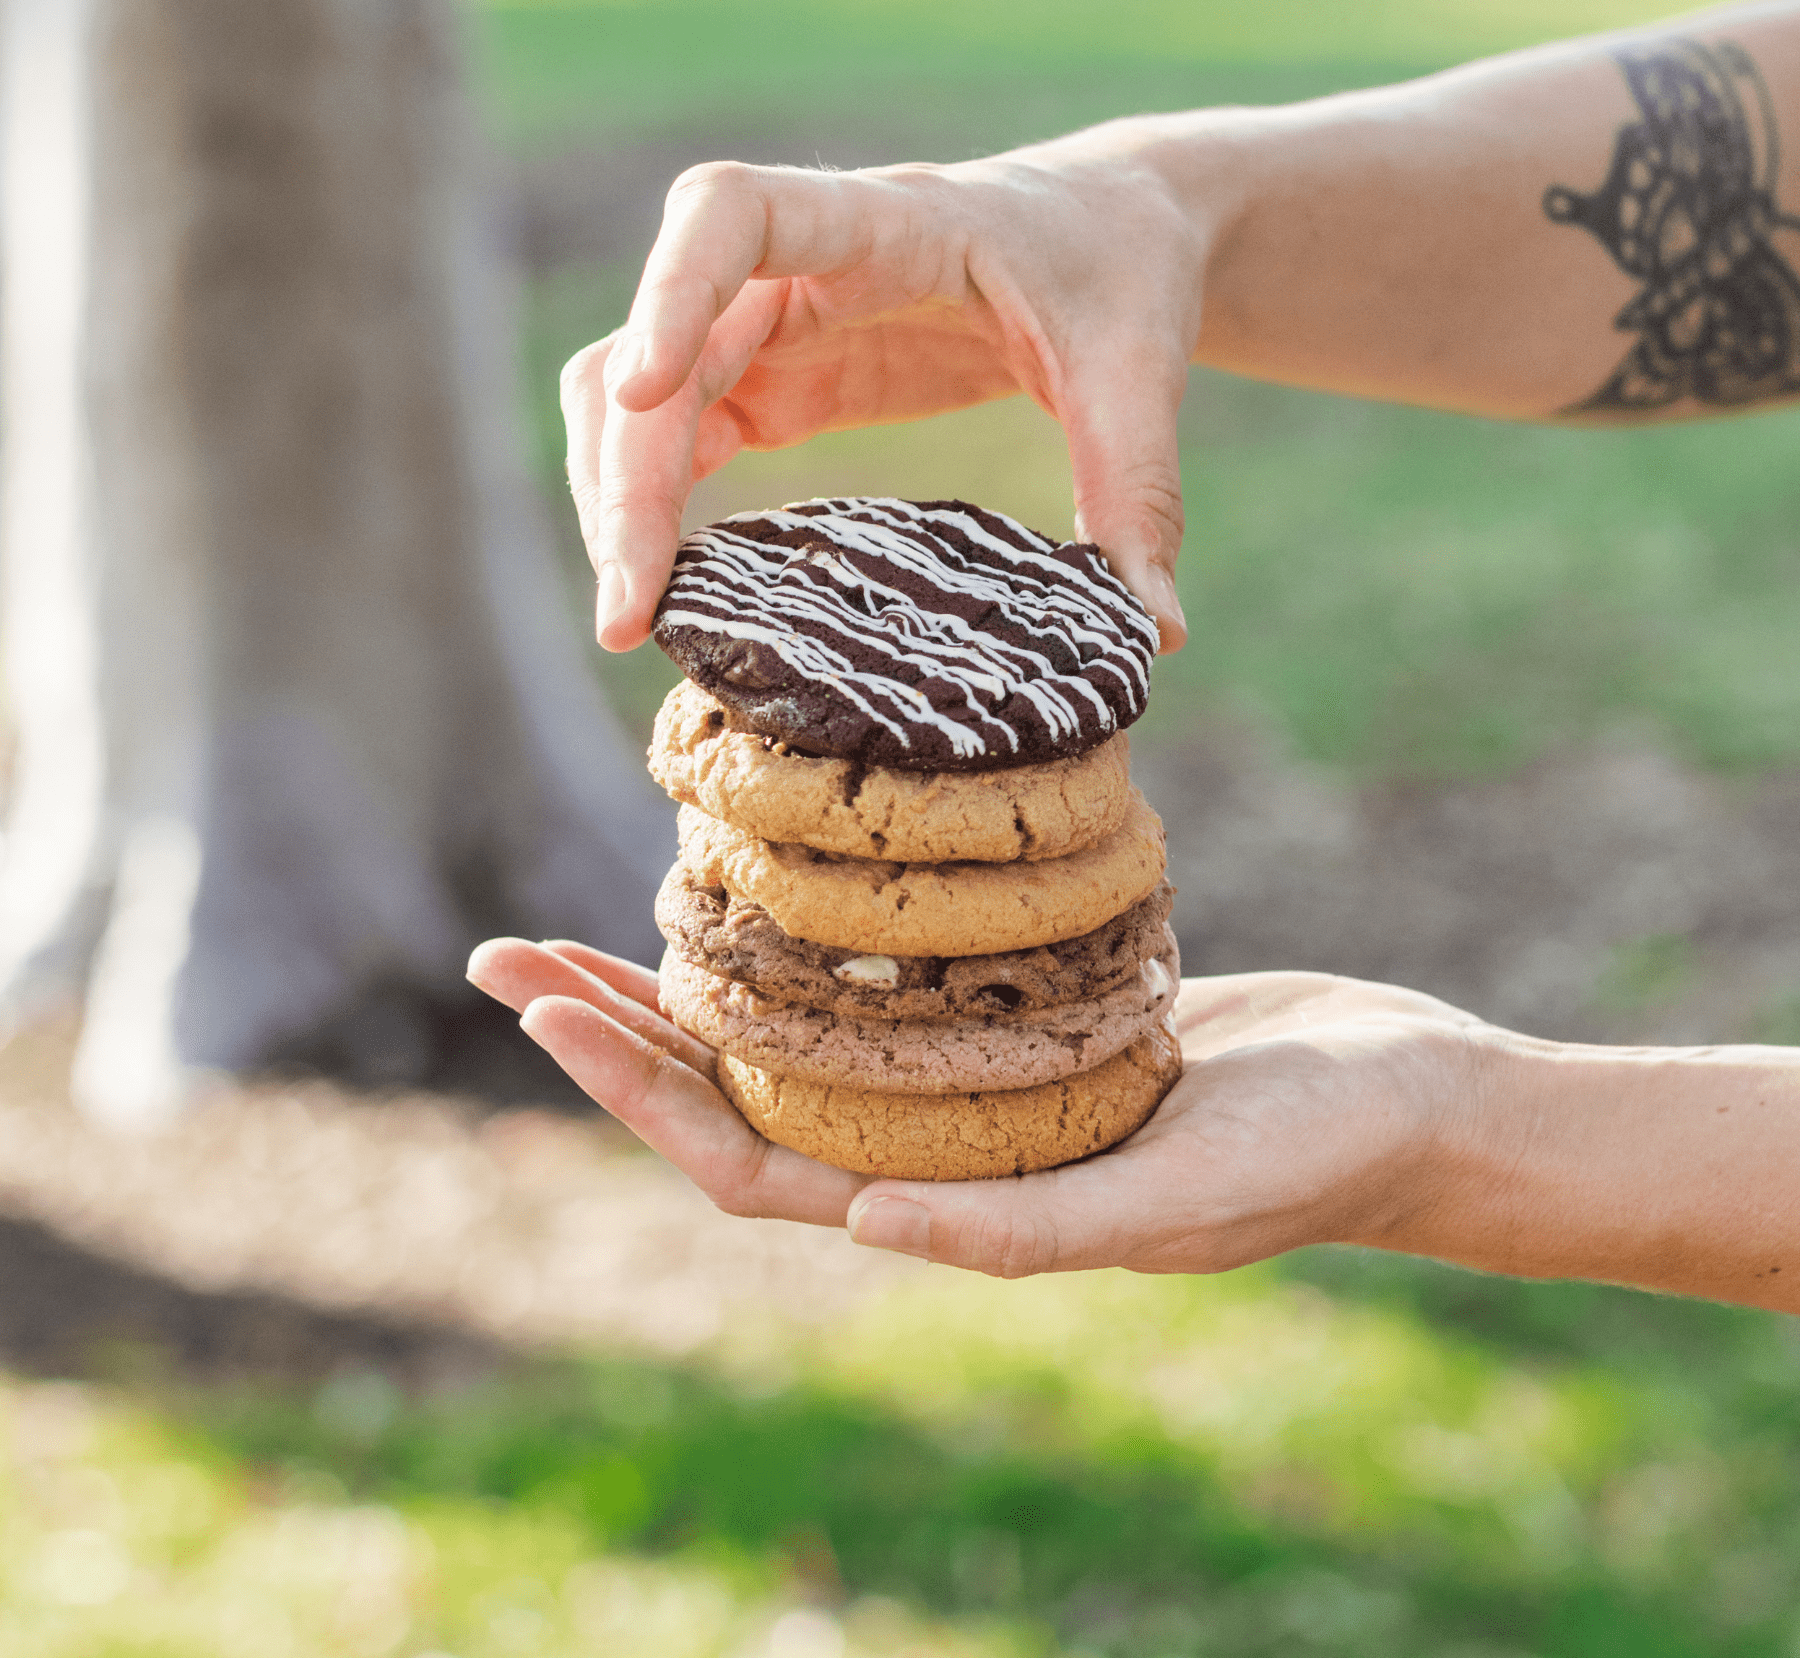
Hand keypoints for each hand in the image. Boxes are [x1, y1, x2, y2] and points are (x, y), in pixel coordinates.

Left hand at [465, 938, 1480, 1278]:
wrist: (1402, 1096)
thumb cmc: (1308, 1159)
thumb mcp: (1172, 1200)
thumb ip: (1023, 1231)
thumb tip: (858, 1232)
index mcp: (949, 1205)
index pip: (745, 1162)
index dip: (634, 1096)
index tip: (544, 1009)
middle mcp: (938, 1148)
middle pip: (735, 1096)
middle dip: (615, 1031)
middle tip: (503, 957)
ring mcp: (972, 1081)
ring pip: (789, 1035)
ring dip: (686, 982)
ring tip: (590, 921)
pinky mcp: (1020, 1012)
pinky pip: (877, 978)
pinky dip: (803, 936)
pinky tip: (767, 878)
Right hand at [561, 124, 1216, 655]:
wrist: (1111, 229)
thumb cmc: (1122, 268)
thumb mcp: (1140, 370)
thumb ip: (1142, 490)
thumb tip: (1154, 635)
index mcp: (886, 224)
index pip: (735, 212)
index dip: (672, 288)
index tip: (645, 391)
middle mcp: (803, 265)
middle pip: (657, 344)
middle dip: (624, 470)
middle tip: (628, 612)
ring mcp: (779, 325)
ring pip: (639, 394)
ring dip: (616, 494)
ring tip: (630, 618)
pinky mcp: (785, 379)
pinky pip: (683, 433)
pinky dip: (654, 502)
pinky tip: (668, 588)